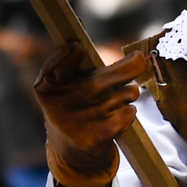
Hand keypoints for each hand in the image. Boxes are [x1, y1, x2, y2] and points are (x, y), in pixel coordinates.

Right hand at [31, 37, 157, 186]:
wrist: (72, 155)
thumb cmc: (69, 107)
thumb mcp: (58, 85)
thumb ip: (66, 61)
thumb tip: (78, 31)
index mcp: (48, 87)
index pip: (54, 69)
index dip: (66, 57)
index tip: (77, 48)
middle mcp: (61, 106)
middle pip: (101, 81)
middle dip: (128, 67)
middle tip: (138, 59)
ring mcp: (81, 123)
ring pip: (122, 95)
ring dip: (129, 91)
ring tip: (119, 96)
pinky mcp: (99, 137)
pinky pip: (128, 113)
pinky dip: (128, 111)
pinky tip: (117, 115)